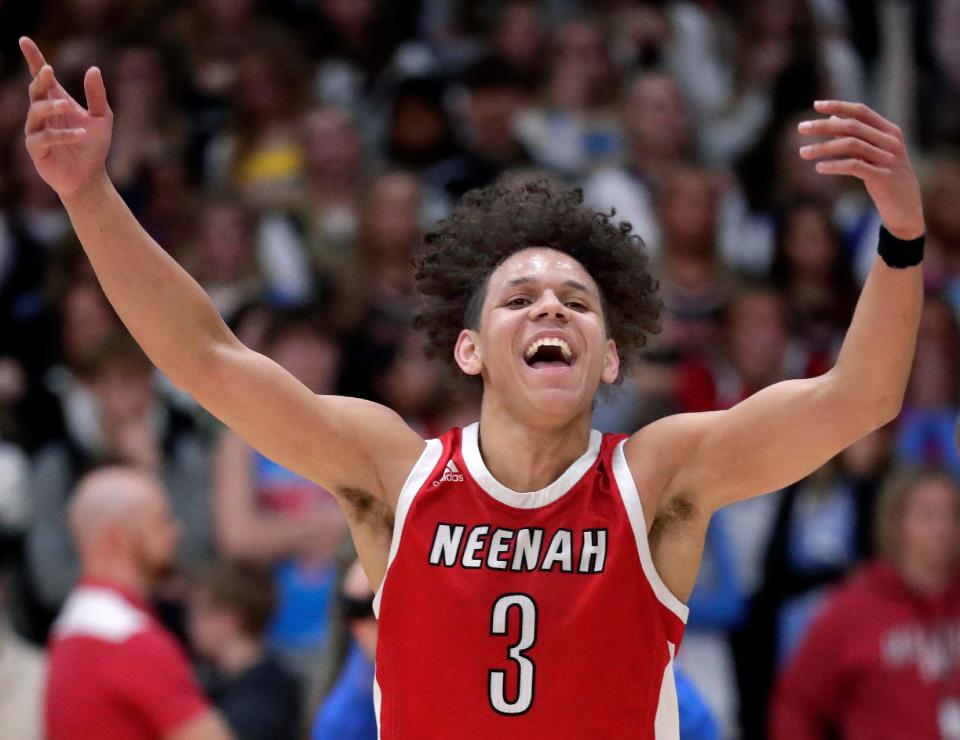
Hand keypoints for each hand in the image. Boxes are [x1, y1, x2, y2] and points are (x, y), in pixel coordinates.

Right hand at [19, 36, 112, 197]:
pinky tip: (79, 135)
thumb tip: (93, 69)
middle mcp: (43, 115)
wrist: (91, 177)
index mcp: (56, 102)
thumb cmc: (93, 147)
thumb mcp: (101, 118)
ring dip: (51, 108)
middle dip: (39, 80)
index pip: (41, 78)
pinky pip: (44, 139)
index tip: (24, 40)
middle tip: (49, 71)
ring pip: (36, 113)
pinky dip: (62, 135)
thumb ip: (97, 95)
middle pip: (35, 91)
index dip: (32, 59)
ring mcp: (37, 131)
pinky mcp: (37, 150)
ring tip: (68, 107)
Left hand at [798, 100, 923, 239]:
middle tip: (800, 128)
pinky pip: (853, 166)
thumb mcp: (873, 154)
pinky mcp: (883, 178)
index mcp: (890, 131)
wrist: (906, 208)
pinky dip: (834, 165)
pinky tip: (818, 167)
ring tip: (803, 152)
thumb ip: (856, 137)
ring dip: (823, 147)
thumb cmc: (885, 178)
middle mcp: (891, 142)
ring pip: (850, 145)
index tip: (816, 105)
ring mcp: (889, 159)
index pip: (861, 112)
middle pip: (852, 126)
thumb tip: (832, 119)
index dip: (839, 106)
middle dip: (823, 126)